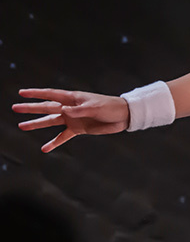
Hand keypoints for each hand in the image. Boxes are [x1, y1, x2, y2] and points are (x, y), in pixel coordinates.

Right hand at [12, 88, 129, 152]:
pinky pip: (63, 136)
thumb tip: (63, 110)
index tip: (22, 93)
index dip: (36, 93)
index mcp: (73, 98)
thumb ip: (79, 109)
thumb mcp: (95, 107)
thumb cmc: (110, 106)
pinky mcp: (78, 129)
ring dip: (37, 124)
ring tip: (22, 126)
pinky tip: (44, 148)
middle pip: (46, 108)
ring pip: (51, 121)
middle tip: (15, 108)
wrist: (122, 116)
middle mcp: (70, 108)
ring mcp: (73, 119)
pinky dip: (54, 142)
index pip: (51, 95)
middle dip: (31, 108)